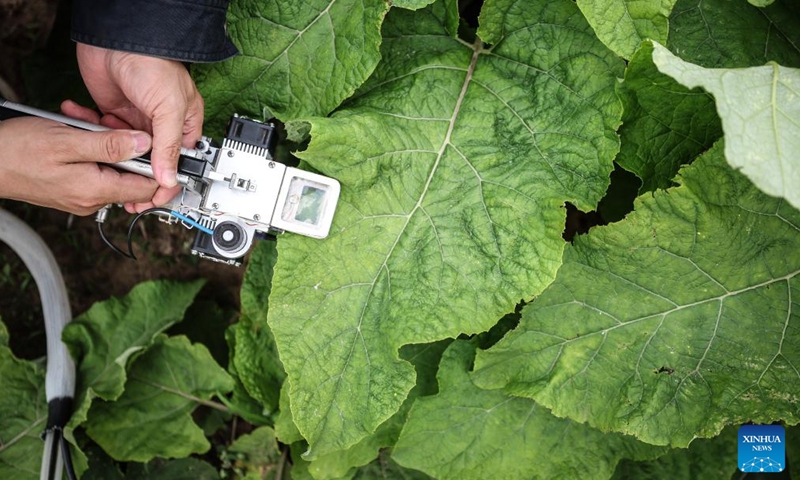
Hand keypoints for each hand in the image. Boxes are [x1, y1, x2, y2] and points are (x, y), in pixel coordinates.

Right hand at [0, 116, 158, 214]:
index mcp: (96, 190)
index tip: (154, 142)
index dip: (157, 165)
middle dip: (123, 145)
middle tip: (102, 123)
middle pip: (129, 174)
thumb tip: (145, 145)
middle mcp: (92, 199)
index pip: (148, 188)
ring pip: (110, 167)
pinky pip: (93, 167)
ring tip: (79, 122)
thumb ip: (109, 145)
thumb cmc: (16, 151)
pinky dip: (88, 148)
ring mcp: (82, 196)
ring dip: (101, 142)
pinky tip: (72, 131)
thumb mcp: (67, 140)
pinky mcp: (72, 189)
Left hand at [74, 43, 203, 210]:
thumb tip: (169, 178)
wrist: (118, 40)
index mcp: (183, 124)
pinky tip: (92, 136)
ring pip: (127, 153)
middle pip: (153, 162)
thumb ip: (168, 146)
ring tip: (106, 170)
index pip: (179, 162)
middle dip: (140, 179)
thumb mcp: (168, 108)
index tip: (154, 197)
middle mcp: (160, 125)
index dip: (168, 182)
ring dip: (115, 160)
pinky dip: (96, 136)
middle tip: (130, 196)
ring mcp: (136, 122)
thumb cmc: (154, 64)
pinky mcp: (113, 114)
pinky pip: (105, 135)